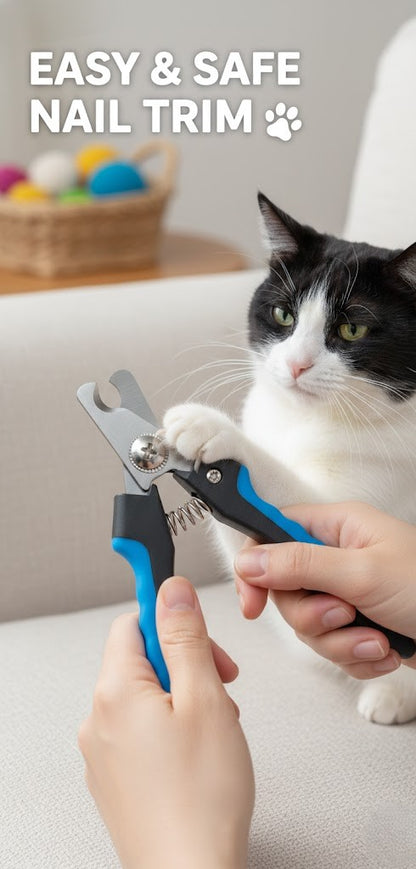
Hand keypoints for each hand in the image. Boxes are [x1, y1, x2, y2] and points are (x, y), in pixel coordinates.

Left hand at [78, 576, 253, 868]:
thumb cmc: (200, 799)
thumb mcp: (205, 698)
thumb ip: (187, 638)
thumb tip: (172, 593)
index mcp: (115, 691)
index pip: (133, 621)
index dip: (169, 615)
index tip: (188, 610)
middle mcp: (98, 719)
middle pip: (142, 659)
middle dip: (185, 663)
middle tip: (220, 686)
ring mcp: (103, 753)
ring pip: (146, 697)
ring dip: (184, 699)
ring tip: (215, 730)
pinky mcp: (116, 779)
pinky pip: (142, 732)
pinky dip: (172, 730)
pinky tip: (199, 755)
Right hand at [234, 501, 415, 678]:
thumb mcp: (362, 573)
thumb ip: (300, 565)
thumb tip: (249, 560)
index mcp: (337, 527)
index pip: (272, 533)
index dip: (257, 566)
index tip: (253, 602)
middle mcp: (339, 557)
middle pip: (287, 590)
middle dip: (313, 616)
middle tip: (343, 614)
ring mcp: (349, 593)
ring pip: (309, 625)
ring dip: (340, 642)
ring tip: (375, 640)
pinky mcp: (360, 626)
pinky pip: (333, 648)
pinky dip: (356, 657)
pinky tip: (385, 652)